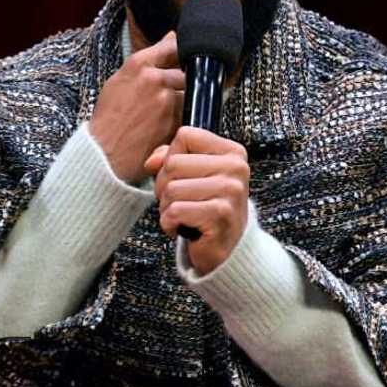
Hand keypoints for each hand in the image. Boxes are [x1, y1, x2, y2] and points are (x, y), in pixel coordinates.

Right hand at [89, 30, 184, 182]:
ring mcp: (166, 100)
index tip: (184, 59)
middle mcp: (154, 78)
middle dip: (184, 80)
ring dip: (185, 99)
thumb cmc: (109, 117)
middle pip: (186, 70)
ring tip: (167, 111)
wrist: (104, 153)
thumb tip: (172, 37)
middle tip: (173, 93)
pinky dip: (184, 116)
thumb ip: (148, 59)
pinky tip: (168, 124)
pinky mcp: (175, 121)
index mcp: (138, 64)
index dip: (182, 53)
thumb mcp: (120, 80)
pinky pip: (189, 112)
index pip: (173, 47)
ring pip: (190, 92)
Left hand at [145, 126, 249, 275]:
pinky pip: (175, 211)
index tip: (184, 178)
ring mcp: (231, 190)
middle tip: (182, 202)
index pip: (185, 136)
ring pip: (171, 189)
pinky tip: (185, 229)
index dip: (172, 158)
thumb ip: (171, 158)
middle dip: (165, 187)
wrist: (228, 250)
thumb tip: (151, 162)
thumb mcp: (193, 176)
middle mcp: (236, 168)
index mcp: (232, 152)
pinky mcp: (220, 214)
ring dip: (168, 208)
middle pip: (173, 163)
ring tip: (185, 216)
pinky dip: (170, 224)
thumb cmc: (207, 208)